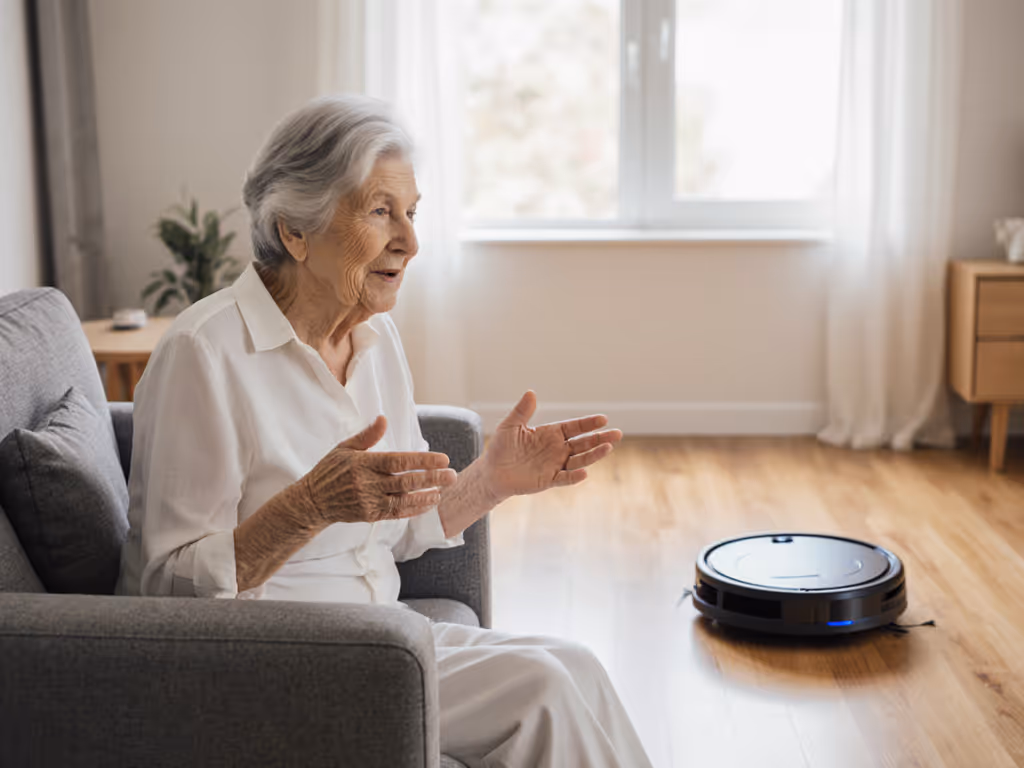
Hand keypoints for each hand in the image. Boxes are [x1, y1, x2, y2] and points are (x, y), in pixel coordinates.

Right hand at [301, 415, 456, 524]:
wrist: (312, 501)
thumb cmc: (330, 470)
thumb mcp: (344, 448)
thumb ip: (367, 435)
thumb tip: (384, 419)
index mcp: (363, 463)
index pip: (398, 461)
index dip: (422, 461)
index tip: (443, 459)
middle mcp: (367, 483)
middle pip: (405, 481)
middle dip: (432, 479)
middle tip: (452, 475)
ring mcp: (369, 501)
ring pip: (404, 499)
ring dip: (426, 495)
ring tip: (443, 490)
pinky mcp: (370, 516)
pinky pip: (397, 513)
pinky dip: (414, 508)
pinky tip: (428, 502)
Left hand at [482, 390, 621, 499]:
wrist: (492, 471)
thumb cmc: (501, 447)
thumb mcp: (510, 425)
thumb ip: (522, 411)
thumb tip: (531, 392)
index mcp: (551, 433)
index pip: (574, 427)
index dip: (588, 423)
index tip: (603, 419)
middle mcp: (558, 449)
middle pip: (584, 443)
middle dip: (600, 438)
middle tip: (618, 433)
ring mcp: (555, 465)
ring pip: (580, 460)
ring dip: (594, 455)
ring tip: (608, 448)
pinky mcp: (549, 480)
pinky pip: (565, 478)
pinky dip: (575, 476)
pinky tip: (585, 472)